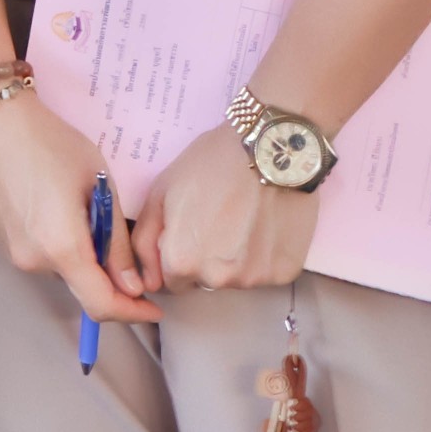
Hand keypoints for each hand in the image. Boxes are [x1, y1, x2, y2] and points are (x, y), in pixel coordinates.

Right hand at [0, 92, 160, 323]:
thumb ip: (117, 242)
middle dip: (106, 275)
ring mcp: (12, 253)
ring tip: (82, 210)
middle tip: (118, 238)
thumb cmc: (52, 144)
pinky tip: (56, 207)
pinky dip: (58, 244)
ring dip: (80, 255)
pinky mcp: (0, 241)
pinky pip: (40, 255)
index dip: (132, 312)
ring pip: (61, 269)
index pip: (102, 305)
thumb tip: (132, 285)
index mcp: (63, 249)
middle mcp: (34, 262)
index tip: (153, 308)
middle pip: (81, 286)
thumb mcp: (98, 187)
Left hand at [123, 126, 321, 295]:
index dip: (176, 254)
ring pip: (235, 278)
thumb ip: (145, 242)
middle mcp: (218, 279)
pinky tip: (265, 225)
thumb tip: (148, 282)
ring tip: (244, 219)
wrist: (271, 149)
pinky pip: (266, 272)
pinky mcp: (285, 272)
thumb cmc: (211, 164)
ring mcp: (255, 279)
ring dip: (235, 259)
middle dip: (204, 259)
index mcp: (182, 262)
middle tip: (218, 220)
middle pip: (203, 281)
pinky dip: (263, 255)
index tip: (189, 229)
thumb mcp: (161, 193)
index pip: (171, 280)